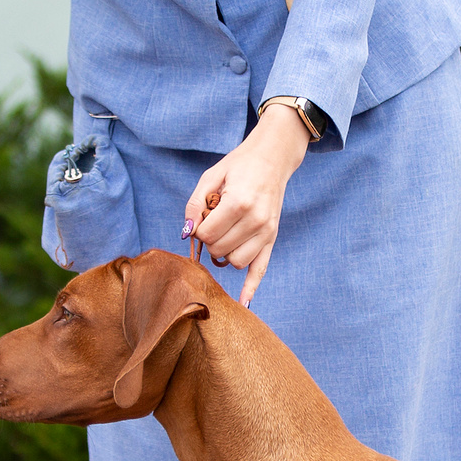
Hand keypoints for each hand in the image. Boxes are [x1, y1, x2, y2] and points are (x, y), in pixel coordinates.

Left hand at [184, 104, 310, 304]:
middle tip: (214, 221)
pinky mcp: (272, 238)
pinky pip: (261, 269)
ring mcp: (267, 231)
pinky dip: (251, 287)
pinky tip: (243, 301)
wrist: (273, 158)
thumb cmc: (239, 165)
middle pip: (219, 250)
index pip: (207, 234)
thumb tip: (187, 234)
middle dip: (210, 240)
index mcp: (239, 203)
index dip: (199, 228)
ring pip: (235, 262)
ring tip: (225, 233)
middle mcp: (256, 220)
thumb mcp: (211, 176)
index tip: (203, 215)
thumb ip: (194, 204)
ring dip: (223, 253)